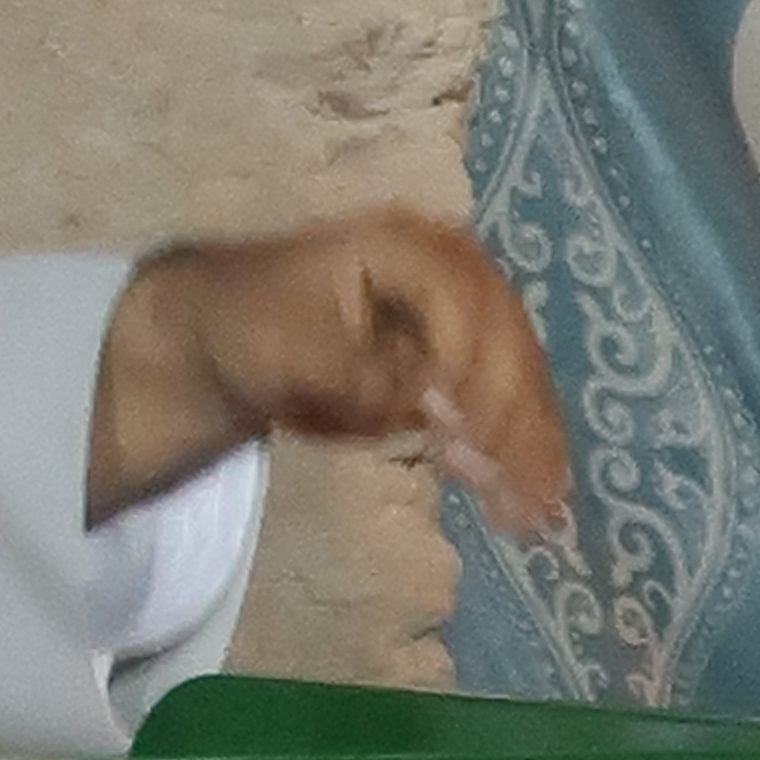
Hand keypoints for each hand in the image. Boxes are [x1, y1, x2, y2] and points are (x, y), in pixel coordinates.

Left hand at [87, 206, 569, 538]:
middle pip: (508, 342)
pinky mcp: (465, 355)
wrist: (224, 334)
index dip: (475, 373)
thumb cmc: (249, 330)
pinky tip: (532, 500)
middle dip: (516, 422)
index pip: (464, 307)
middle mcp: (450, 267)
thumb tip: (433, 404)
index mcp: (404, 247)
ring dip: (532, 446)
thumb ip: (362, 377)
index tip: (468, 440)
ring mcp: (465, 311)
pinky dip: (520, 448)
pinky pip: (506, 400)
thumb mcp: (289, 351)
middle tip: (524, 495)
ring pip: (519, 376)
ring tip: (536, 512)